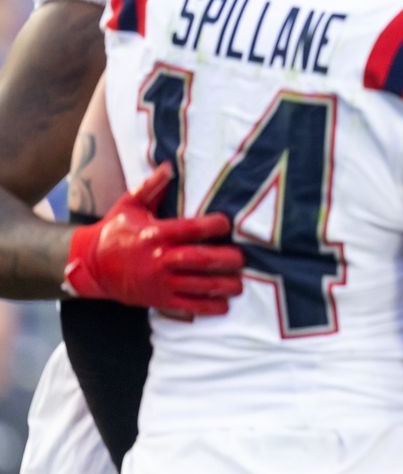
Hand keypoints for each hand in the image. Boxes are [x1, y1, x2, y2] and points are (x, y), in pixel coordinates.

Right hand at [64, 163, 244, 314]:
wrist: (90, 266)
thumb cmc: (115, 231)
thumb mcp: (129, 205)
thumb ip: (151, 187)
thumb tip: (169, 166)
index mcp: (155, 234)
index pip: (189, 229)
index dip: (212, 226)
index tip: (227, 224)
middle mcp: (158, 259)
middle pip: (197, 260)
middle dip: (224, 259)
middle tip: (242, 258)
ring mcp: (158, 282)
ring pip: (195, 285)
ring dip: (221, 286)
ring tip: (239, 285)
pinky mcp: (158, 300)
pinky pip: (185, 306)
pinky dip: (206, 307)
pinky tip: (223, 305)